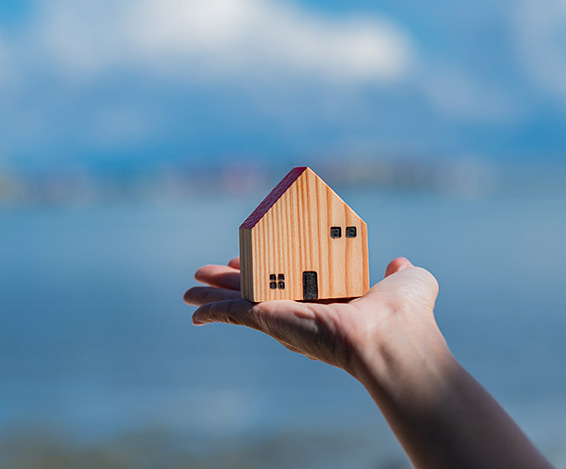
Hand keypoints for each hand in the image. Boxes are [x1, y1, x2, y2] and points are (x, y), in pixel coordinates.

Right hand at [184, 256, 439, 378]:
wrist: (391, 338)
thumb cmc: (406, 315)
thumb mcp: (410, 281)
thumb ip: (401, 273)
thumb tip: (399, 263)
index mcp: (327, 298)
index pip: (288, 281)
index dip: (266, 268)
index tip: (249, 259)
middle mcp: (302, 309)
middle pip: (255, 290)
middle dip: (228, 282)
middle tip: (205, 273)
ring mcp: (283, 316)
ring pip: (237, 301)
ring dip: (211, 294)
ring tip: (187, 290)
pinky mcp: (270, 320)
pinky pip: (232, 314)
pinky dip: (210, 311)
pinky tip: (193, 310)